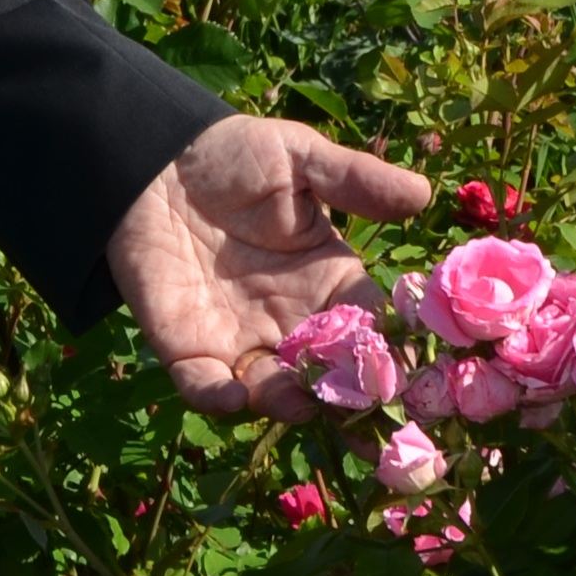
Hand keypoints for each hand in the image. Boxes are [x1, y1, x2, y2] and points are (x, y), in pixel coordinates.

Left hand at [108, 115, 437, 420]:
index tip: (410, 369)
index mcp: (329, 280)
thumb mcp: (298, 157)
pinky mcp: (190, 347)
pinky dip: (220, 396)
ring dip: (288, 403)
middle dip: (348, 401)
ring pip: (274, 389)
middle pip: (330, 374)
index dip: (390, 347)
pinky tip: (235, 392)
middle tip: (366, 419)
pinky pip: (207, 385)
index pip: (371, 324)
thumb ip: (354, 180)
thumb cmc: (234, 156)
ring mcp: (242, 338)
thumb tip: (423, 194)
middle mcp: (293, 320)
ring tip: (299, 402)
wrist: (152, 162)